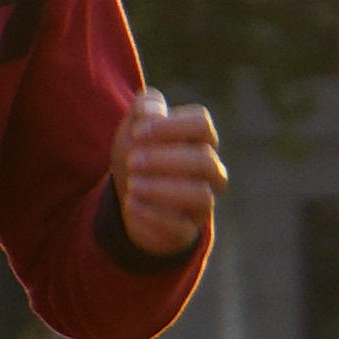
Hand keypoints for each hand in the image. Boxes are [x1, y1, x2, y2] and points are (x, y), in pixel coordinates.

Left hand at [113, 88, 225, 262]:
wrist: (130, 195)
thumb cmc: (139, 152)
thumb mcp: (135, 125)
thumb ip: (144, 108)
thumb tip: (150, 112)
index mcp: (199, 139)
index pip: (202, 125)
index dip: (171, 126)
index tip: (138, 131)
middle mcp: (209, 170)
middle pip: (206, 161)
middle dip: (166, 160)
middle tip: (132, 161)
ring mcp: (202, 202)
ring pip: (201, 197)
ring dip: (163, 189)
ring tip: (132, 185)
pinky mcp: (187, 230)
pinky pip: (182, 228)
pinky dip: (154, 215)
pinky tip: (131, 204)